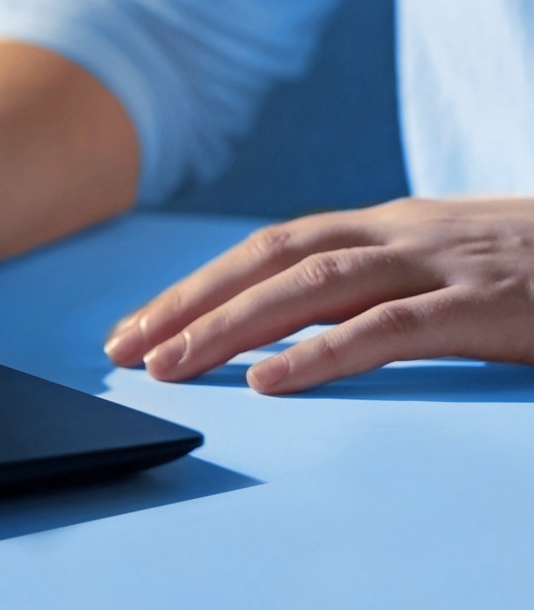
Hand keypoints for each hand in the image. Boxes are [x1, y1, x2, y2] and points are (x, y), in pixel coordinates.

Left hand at [103, 197, 533, 393]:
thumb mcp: (446, 270)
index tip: (134, 328)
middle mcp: (401, 235)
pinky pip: (388, 329)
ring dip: (229, 326)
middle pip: (269, 260)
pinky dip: (321, 354)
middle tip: (123, 350)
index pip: (267, 250)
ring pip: (311, 288)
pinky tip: (269, 382)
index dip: (195, 286)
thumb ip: (374, 291)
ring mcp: (444, 265)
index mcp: (386, 227)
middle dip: (187, 303)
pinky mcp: (487, 306)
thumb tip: (285, 332)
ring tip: (169, 365)